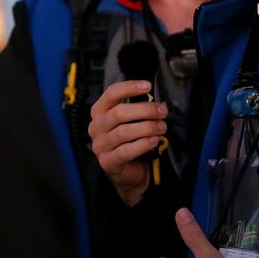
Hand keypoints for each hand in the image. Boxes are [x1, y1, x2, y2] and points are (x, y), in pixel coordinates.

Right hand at [88, 80, 167, 206]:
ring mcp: (100, 145)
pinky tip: (153, 141)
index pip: (111, 94)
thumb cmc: (130, 142)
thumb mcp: (131, 122)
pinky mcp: (107, 162)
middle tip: (162, 111)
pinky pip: (126, 151)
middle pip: (119, 112)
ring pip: (124, 132)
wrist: (128, 172)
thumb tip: (158, 103)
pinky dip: (142, 144)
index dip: (130, 87)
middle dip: (145, 110)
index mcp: (100, 112)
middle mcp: (96, 127)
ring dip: (147, 127)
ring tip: (161, 127)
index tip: (148, 86)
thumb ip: (139, 110)